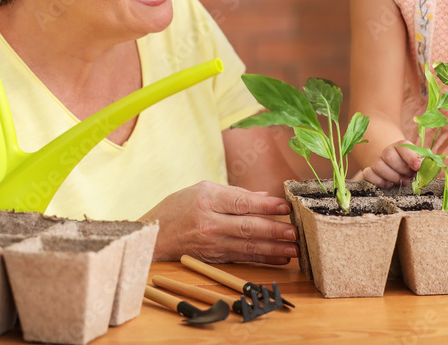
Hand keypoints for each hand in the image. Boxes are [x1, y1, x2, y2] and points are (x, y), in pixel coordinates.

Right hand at [144, 181, 297, 264]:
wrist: (152, 236)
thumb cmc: (178, 207)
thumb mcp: (202, 189)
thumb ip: (235, 193)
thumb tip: (264, 197)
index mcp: (208, 200)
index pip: (241, 203)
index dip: (265, 206)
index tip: (285, 207)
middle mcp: (210, 223)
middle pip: (247, 227)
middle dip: (274, 231)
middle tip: (295, 232)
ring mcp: (211, 243)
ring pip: (247, 246)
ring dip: (274, 249)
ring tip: (294, 248)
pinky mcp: (214, 258)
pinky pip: (242, 258)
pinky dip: (262, 259)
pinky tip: (279, 258)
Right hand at [362, 140, 422, 187]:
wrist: (395, 167)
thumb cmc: (410, 166)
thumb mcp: (419, 162)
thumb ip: (425, 163)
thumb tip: (429, 166)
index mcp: (401, 146)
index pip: (403, 146)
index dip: (410, 157)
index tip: (418, 167)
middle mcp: (388, 151)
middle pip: (389, 156)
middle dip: (402, 169)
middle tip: (410, 176)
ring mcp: (377, 161)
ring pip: (379, 166)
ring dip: (393, 177)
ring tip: (402, 181)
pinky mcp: (370, 171)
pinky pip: (368, 174)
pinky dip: (378, 181)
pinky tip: (388, 184)